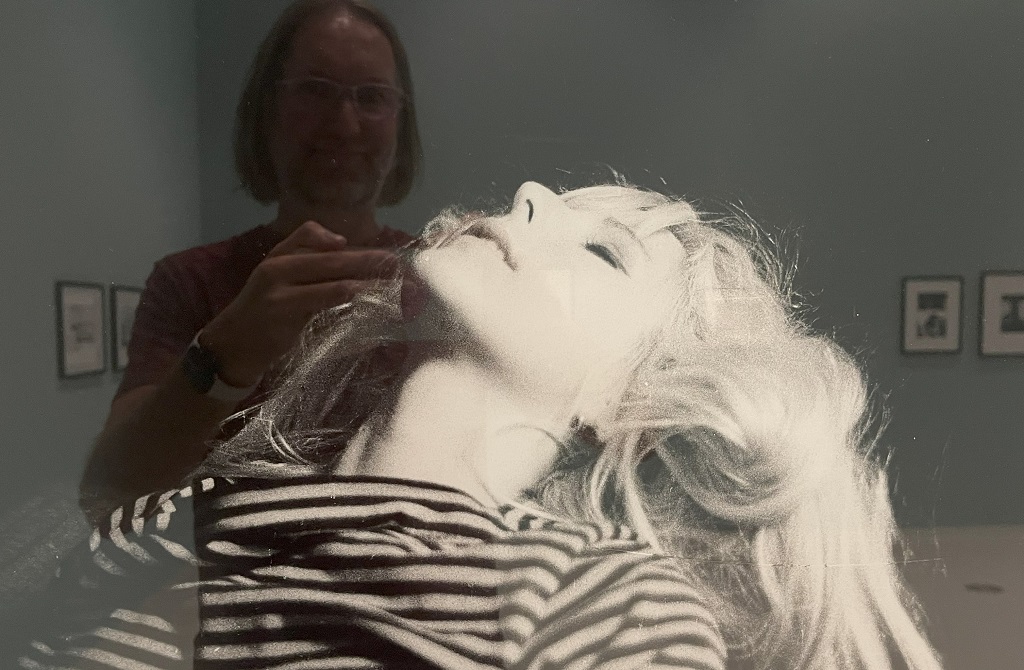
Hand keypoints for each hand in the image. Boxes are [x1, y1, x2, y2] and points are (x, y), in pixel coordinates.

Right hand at [201, 221, 399, 387]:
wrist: (231, 344)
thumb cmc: (263, 311)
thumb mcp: (277, 278)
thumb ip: (305, 260)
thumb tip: (342, 245)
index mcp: (278, 256)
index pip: (308, 233)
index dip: (338, 239)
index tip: (372, 249)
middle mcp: (277, 268)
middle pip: (332, 260)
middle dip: (369, 262)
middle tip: (397, 265)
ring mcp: (281, 294)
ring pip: (334, 285)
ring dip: (369, 286)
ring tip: (394, 289)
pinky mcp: (286, 319)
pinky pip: (326, 308)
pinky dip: (351, 306)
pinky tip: (368, 307)